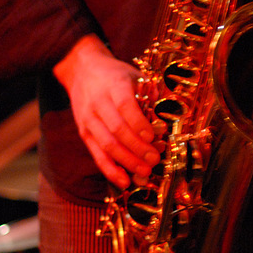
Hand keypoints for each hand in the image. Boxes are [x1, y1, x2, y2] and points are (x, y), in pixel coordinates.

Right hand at [53, 35, 160, 189]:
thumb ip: (152, 93)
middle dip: (137, 147)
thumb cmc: (115, 75)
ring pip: (107, 145)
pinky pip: (97, 155)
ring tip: (145, 171)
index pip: (125, 106)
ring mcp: (89, 119)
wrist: (82, 72)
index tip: (153, 135)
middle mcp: (98, 103)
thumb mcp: (134, 75)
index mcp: (114, 85)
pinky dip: (110, 170)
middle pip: (117, 129)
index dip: (139, 123)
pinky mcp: (83, 133)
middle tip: (154, 159)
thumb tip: (170, 112)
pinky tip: (124, 181)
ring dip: (127, 161)